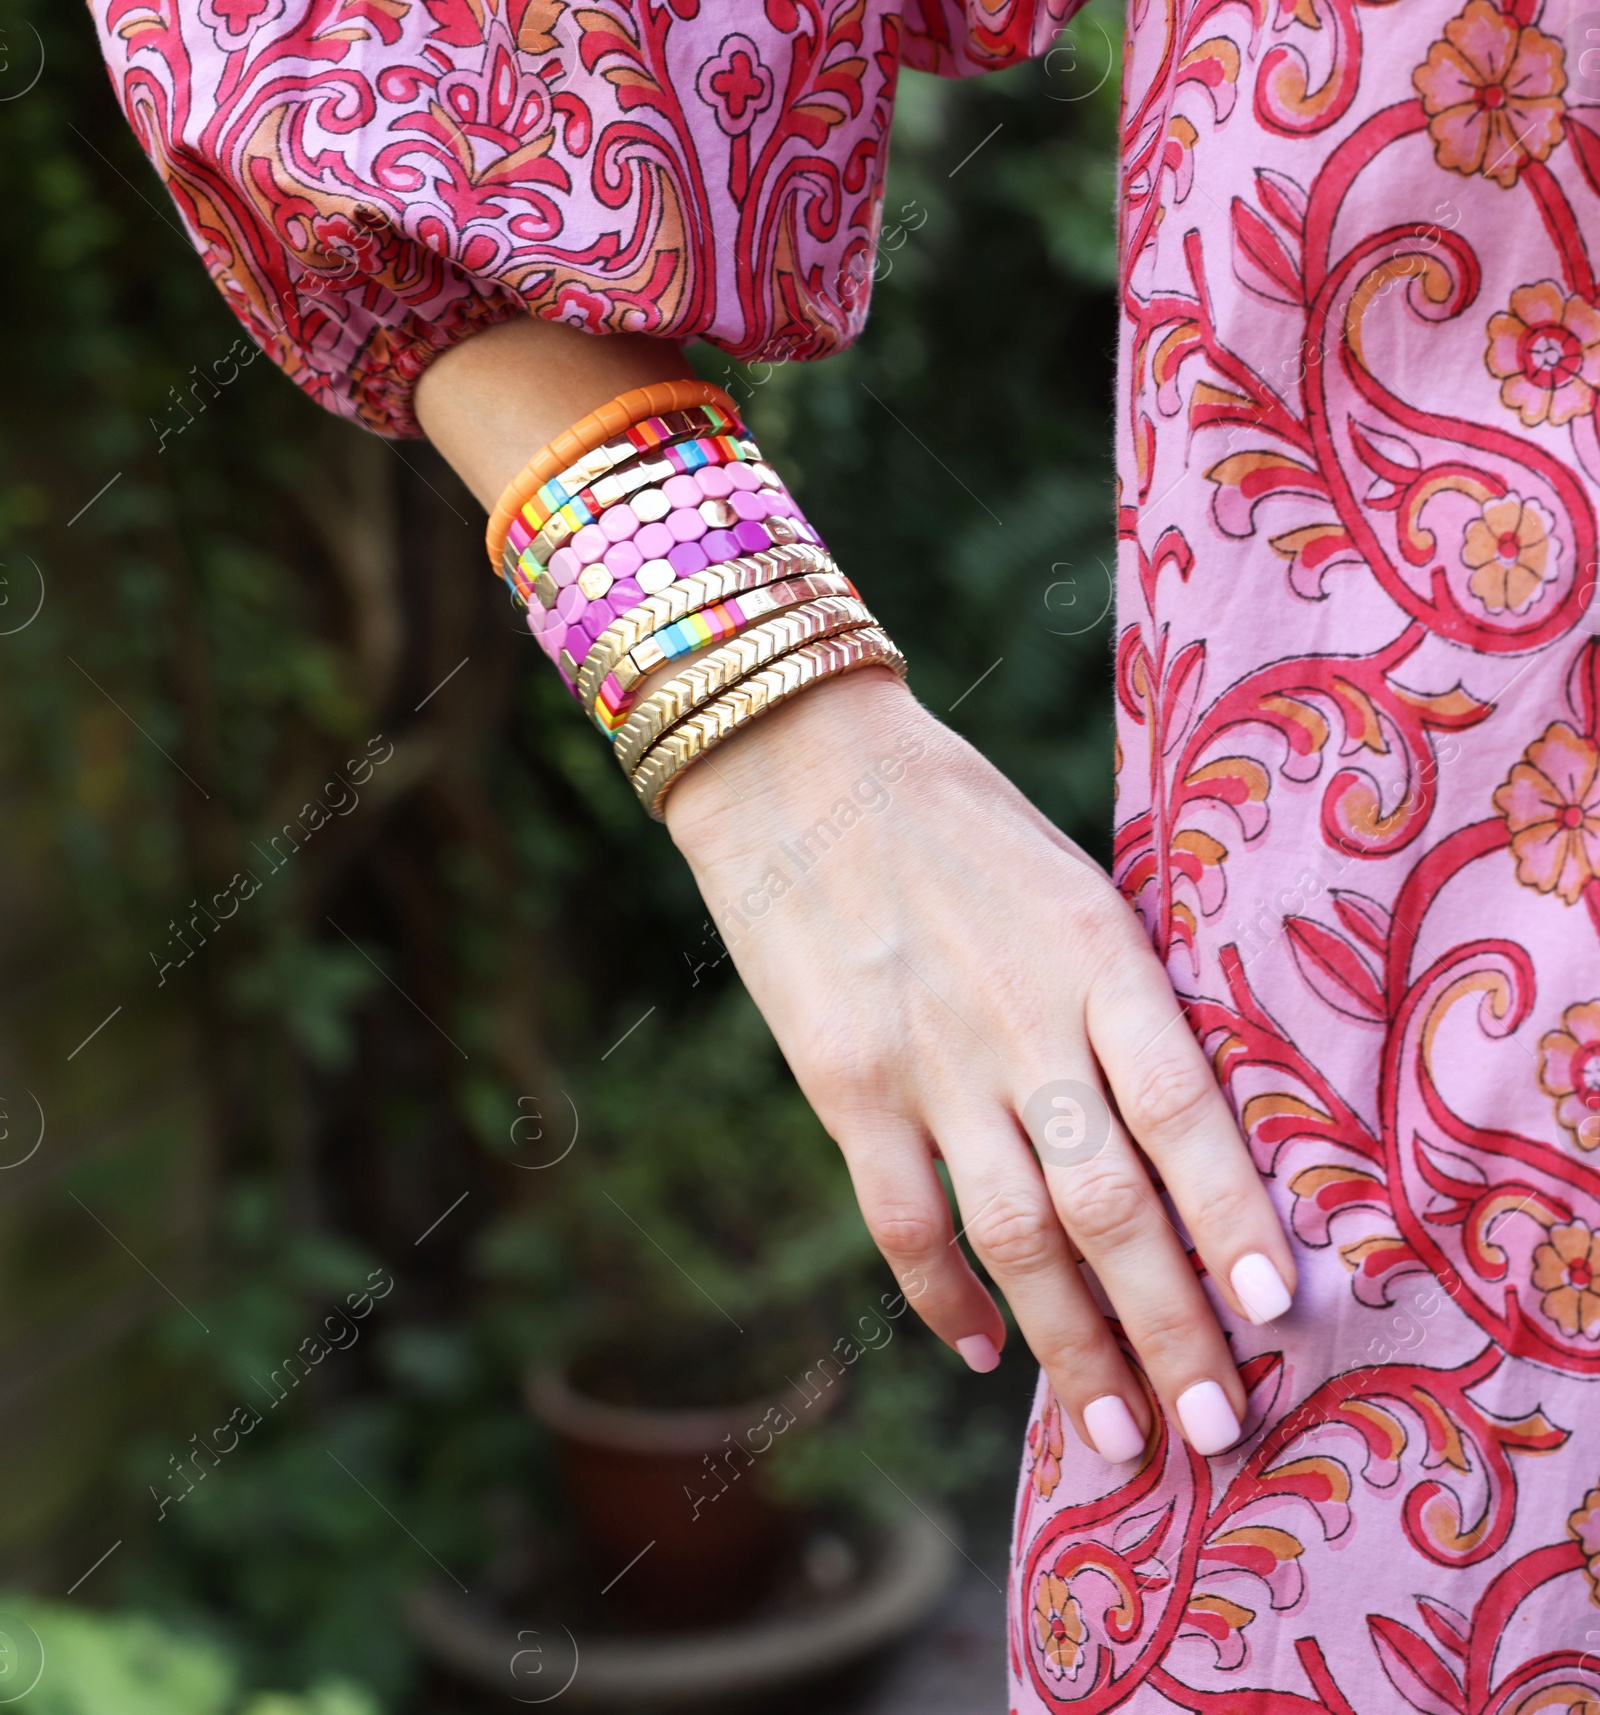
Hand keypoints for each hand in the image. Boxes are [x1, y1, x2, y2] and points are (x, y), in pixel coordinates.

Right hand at [665, 669, 1296, 1462]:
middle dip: (1171, 1329)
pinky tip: (984, 1350)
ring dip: (1074, 1348)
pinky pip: (903, 1221)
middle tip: (1218, 1429)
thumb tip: (1178, 1125)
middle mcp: (1020, 1019)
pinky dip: (946, 1298)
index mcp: (1095, 953)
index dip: (1238, 1222)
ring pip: (1015, 1238)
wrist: (794, 760)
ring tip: (1119, 1436)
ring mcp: (926, 1059)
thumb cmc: (952, 815)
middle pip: (1111, 1204)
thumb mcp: (1068, 879)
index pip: (1188, 1114)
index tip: (1281, 1317)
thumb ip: (1118, 995)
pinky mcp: (844, 1083)